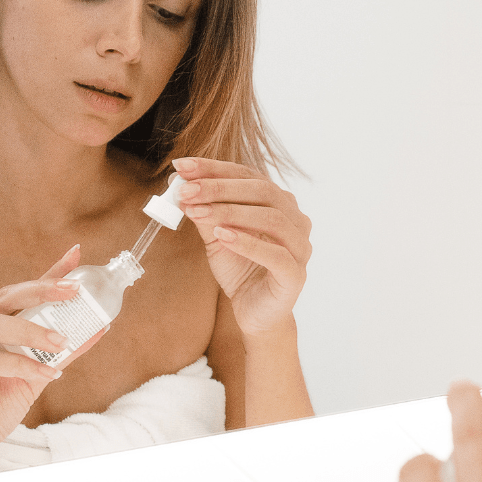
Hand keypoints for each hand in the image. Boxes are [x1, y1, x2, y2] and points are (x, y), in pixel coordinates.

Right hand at [0, 245, 105, 481]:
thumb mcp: (35, 377)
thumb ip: (60, 351)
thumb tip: (98, 327)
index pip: (15, 293)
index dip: (46, 274)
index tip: (76, 255)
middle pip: (1, 300)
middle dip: (41, 290)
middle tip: (75, 292)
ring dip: (31, 330)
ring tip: (61, 342)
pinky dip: (20, 364)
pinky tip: (46, 372)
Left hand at [171, 157, 311, 338]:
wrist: (255, 314)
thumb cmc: (240, 270)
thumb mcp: (216, 237)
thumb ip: (205, 212)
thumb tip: (180, 186)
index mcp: (280, 203)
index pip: (248, 175)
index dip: (215, 169)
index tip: (183, 166)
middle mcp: (296, 219)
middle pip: (262, 191)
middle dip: (219, 188)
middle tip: (186, 190)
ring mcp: (300, 246)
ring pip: (272, 218)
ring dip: (231, 211)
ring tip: (197, 211)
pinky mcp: (296, 275)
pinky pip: (276, 255)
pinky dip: (247, 242)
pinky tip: (221, 235)